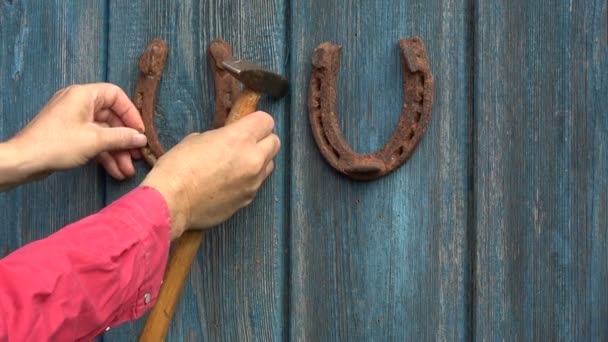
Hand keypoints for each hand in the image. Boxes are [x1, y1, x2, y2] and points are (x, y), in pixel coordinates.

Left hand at [7, 83, 146, 179]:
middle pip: (111, 118)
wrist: (24, 161)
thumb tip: (141, 138)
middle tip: (136, 155)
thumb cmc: (58, 144)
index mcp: (84, 95)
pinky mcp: (70, 135)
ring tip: (127, 170)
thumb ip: (122, 138)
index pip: (116, 96)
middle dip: (124, 139)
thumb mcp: (95, 140)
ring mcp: (74, 120)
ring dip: (116, 151)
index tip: (140, 132)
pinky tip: (115, 170)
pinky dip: (104, 154)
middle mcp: (79, 103)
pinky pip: (93, 141)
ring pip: (103, 133)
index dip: (131, 113)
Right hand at [141, 111, 279, 238]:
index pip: (266, 121)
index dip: (256, 121)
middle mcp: (254, 159)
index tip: (247, 125)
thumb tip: (227, 142)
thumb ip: (221, 137)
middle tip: (246, 143)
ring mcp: (253, 182)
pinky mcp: (248, 199)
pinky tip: (230, 183)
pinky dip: (248, 180)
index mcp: (241, 137)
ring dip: (259, 161)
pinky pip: (256, 184)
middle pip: (275, 142)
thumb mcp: (198, 139)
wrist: (171, 201)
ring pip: (269, 165)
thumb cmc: (178, 166)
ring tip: (238, 165)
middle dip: (263, 140)